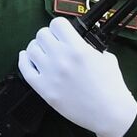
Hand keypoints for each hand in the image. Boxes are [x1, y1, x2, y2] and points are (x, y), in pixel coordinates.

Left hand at [18, 17, 136, 136]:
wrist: (110, 113)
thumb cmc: (111, 86)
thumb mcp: (106, 57)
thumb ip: (90, 46)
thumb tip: (80, 39)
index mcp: (78, 49)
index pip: (57, 23)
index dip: (60, 27)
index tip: (63, 32)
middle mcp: (62, 59)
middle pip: (42, 34)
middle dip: (49, 36)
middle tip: (54, 44)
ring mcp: (50, 75)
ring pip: (31, 49)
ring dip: (37, 48)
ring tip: (44, 53)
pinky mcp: (44, 90)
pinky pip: (25, 70)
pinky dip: (24, 60)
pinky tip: (28, 58)